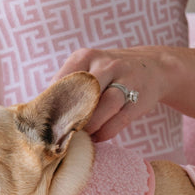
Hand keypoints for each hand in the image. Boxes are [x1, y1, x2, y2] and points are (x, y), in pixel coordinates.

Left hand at [53, 47, 167, 141]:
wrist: (154, 67)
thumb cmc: (110, 73)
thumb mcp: (89, 67)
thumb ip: (68, 85)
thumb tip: (41, 113)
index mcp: (86, 57)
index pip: (62, 82)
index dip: (53, 105)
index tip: (46, 122)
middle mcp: (106, 65)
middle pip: (84, 95)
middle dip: (72, 117)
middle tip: (63, 133)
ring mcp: (126, 81)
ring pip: (103, 108)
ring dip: (90, 127)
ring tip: (82, 136)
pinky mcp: (139, 100)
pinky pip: (118, 121)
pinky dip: (105, 132)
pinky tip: (98, 137)